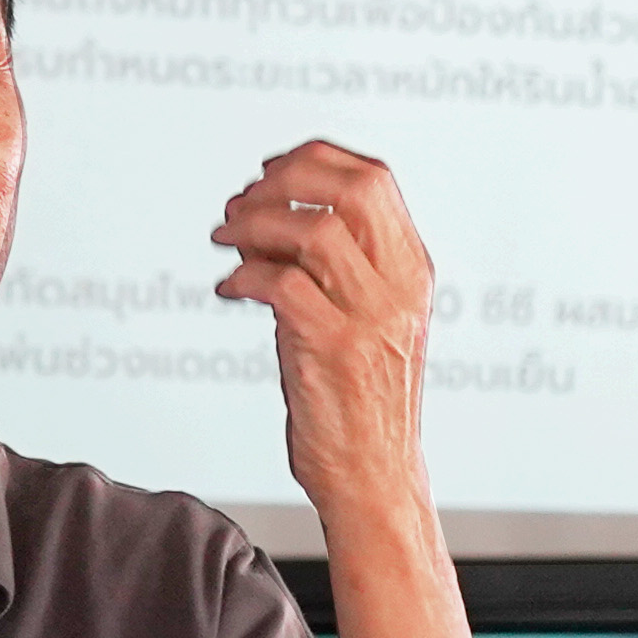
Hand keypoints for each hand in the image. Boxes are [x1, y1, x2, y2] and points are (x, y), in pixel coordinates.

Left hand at [213, 140, 435, 509]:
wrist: (374, 477)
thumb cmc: (359, 401)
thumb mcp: (362, 318)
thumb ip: (331, 267)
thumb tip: (261, 216)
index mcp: (413, 271)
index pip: (375, 179)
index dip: (315, 160)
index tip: (268, 171)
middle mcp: (400, 287)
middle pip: (353, 190)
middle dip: (286, 178)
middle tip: (241, 199)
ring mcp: (370, 317)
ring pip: (314, 231)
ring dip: (255, 224)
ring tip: (224, 238)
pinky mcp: (333, 349)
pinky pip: (281, 283)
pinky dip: (244, 275)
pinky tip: (228, 288)